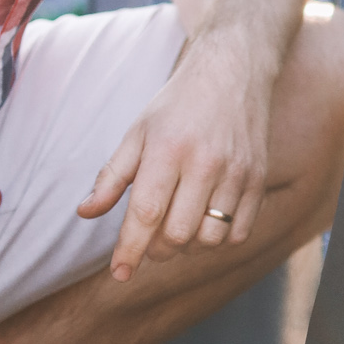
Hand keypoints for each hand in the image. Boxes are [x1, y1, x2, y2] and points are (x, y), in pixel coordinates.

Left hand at [76, 34, 269, 280]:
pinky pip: (239, 232)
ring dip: (188, 245)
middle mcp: (205, 162)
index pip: (146, 213)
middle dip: (157, 248)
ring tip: (178, 225)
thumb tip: (85, 213)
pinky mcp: (258, 178)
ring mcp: (236, 172)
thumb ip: (112, 176)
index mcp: (168, 149)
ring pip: (209, 239)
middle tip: (149, 237)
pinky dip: (219, 239)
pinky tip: (206, 220)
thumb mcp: (138, 131)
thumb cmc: (178, 103)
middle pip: (178, 234)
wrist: (234, 70)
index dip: (130, 249)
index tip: (119, 273)